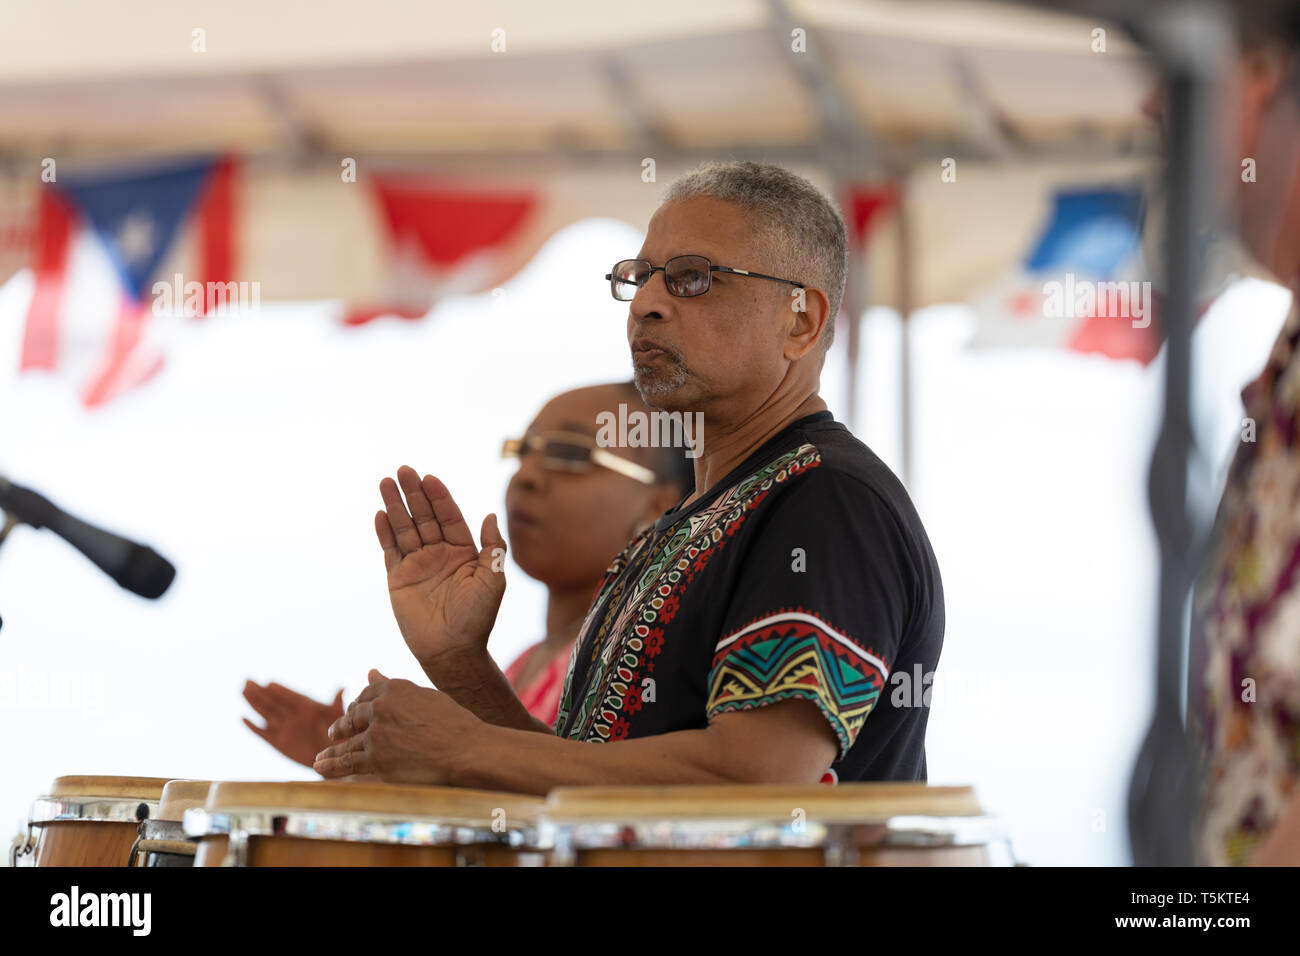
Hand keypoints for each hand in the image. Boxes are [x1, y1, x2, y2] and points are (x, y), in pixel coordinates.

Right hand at [242, 680, 344, 768]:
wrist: (332, 757)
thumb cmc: (339, 735)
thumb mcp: (337, 718)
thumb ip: (336, 703)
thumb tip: (343, 687)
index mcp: (307, 707)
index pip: (291, 697)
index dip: (280, 690)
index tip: (269, 682)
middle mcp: (293, 715)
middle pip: (274, 701)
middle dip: (261, 692)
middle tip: (248, 680)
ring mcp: (285, 728)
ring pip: (266, 713)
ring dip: (254, 703)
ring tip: (243, 690)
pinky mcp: (279, 743)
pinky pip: (263, 733)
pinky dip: (254, 727)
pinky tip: (244, 718)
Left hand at [313, 669, 484, 783]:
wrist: (466, 750)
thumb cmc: (454, 723)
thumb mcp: (423, 697)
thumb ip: (393, 686)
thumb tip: (370, 671)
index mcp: (395, 688)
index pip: (367, 694)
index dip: (358, 705)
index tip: (354, 712)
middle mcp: (382, 707)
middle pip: (353, 716)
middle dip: (343, 725)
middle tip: (336, 732)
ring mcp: (377, 733)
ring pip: (347, 742)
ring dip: (332, 750)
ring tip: (321, 757)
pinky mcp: (377, 758)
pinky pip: (348, 762)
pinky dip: (331, 765)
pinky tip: (320, 767)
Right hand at [376, 466, 505, 671]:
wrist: (452, 650)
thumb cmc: (477, 617)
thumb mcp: (493, 580)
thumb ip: (492, 547)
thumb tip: (490, 515)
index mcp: (463, 551)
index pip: (449, 516)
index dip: (439, 497)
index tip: (429, 478)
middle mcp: (439, 554)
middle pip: (424, 516)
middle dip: (414, 493)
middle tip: (403, 470)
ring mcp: (417, 565)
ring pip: (404, 528)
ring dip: (395, 506)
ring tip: (385, 482)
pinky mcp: (399, 579)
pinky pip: (390, 550)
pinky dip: (384, 532)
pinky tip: (380, 513)